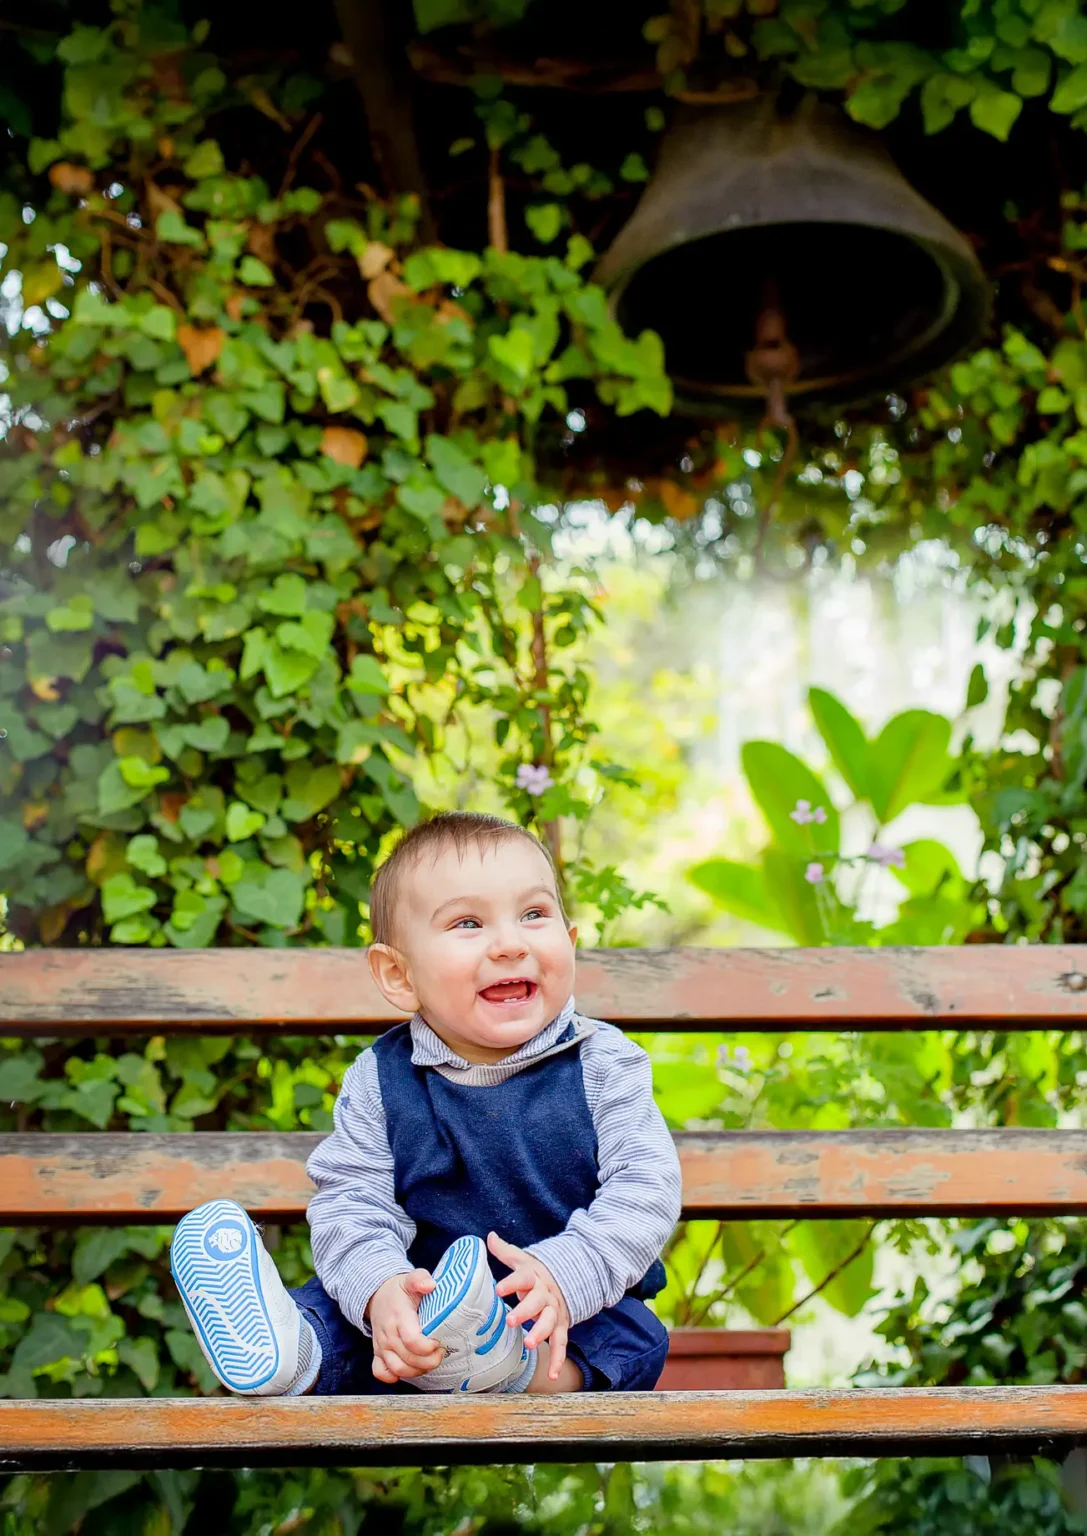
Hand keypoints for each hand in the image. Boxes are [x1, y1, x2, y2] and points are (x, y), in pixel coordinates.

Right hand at [366, 1269, 442, 1383]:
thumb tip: (430, 1285)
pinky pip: (381, 1373)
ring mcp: (381, 1346)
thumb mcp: (410, 1279)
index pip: (412, 1340)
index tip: (439, 1342)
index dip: (428, 1347)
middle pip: (408, 1359)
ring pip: (397, 1369)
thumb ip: (420, 1279)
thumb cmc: (399, 1290)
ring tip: (429, 1362)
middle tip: (441, 1353)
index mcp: (398, 1316)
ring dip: (416, 1371)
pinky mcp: (377, 1354)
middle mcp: (388, 1334)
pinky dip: (395, 1377)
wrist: (377, 1295)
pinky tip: (409, 1369)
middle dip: (429, 1361)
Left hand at [488, 1231, 570, 1379]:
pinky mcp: (561, 1327)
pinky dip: (558, 1359)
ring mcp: (555, 1312)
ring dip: (541, 1333)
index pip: (523, 1278)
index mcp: (534, 1278)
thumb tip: (489, 1236)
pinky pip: (561, 1344)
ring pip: (550, 1322)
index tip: (499, 1288)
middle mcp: (546, 1295)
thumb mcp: (522, 1260)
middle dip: (525, 1311)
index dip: (512, 1283)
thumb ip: (504, 1252)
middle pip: (538, 1302)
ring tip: (530, 1343)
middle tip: (510, 1320)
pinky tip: (553, 1375)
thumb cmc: (534, 1274)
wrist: (563, 1282)